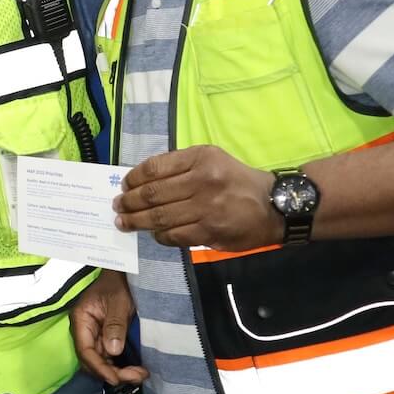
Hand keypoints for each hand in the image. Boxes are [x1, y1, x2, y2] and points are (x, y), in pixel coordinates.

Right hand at [71, 270, 144, 388]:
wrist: (123, 274)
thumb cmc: (118, 283)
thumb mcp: (118, 302)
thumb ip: (114, 325)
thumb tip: (113, 351)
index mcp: (81, 320)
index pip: (85, 351)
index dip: (99, 367)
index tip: (116, 378)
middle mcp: (84, 331)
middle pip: (91, 360)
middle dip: (112, 372)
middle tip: (137, 376)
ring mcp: (94, 335)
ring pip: (100, 361)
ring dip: (118, 371)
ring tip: (140, 374)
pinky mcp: (104, 337)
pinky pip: (108, 356)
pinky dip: (120, 365)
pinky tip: (135, 368)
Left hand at [113, 145, 281, 250]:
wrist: (275, 206)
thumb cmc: (238, 181)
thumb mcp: (213, 160)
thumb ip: (181, 167)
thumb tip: (142, 181)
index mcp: (201, 158)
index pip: (155, 168)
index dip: (133, 178)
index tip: (124, 186)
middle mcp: (202, 181)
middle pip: (152, 194)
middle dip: (129, 202)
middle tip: (118, 206)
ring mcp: (206, 208)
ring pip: (159, 217)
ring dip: (136, 221)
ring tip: (124, 222)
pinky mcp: (209, 231)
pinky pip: (174, 235)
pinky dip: (159, 235)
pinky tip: (153, 233)